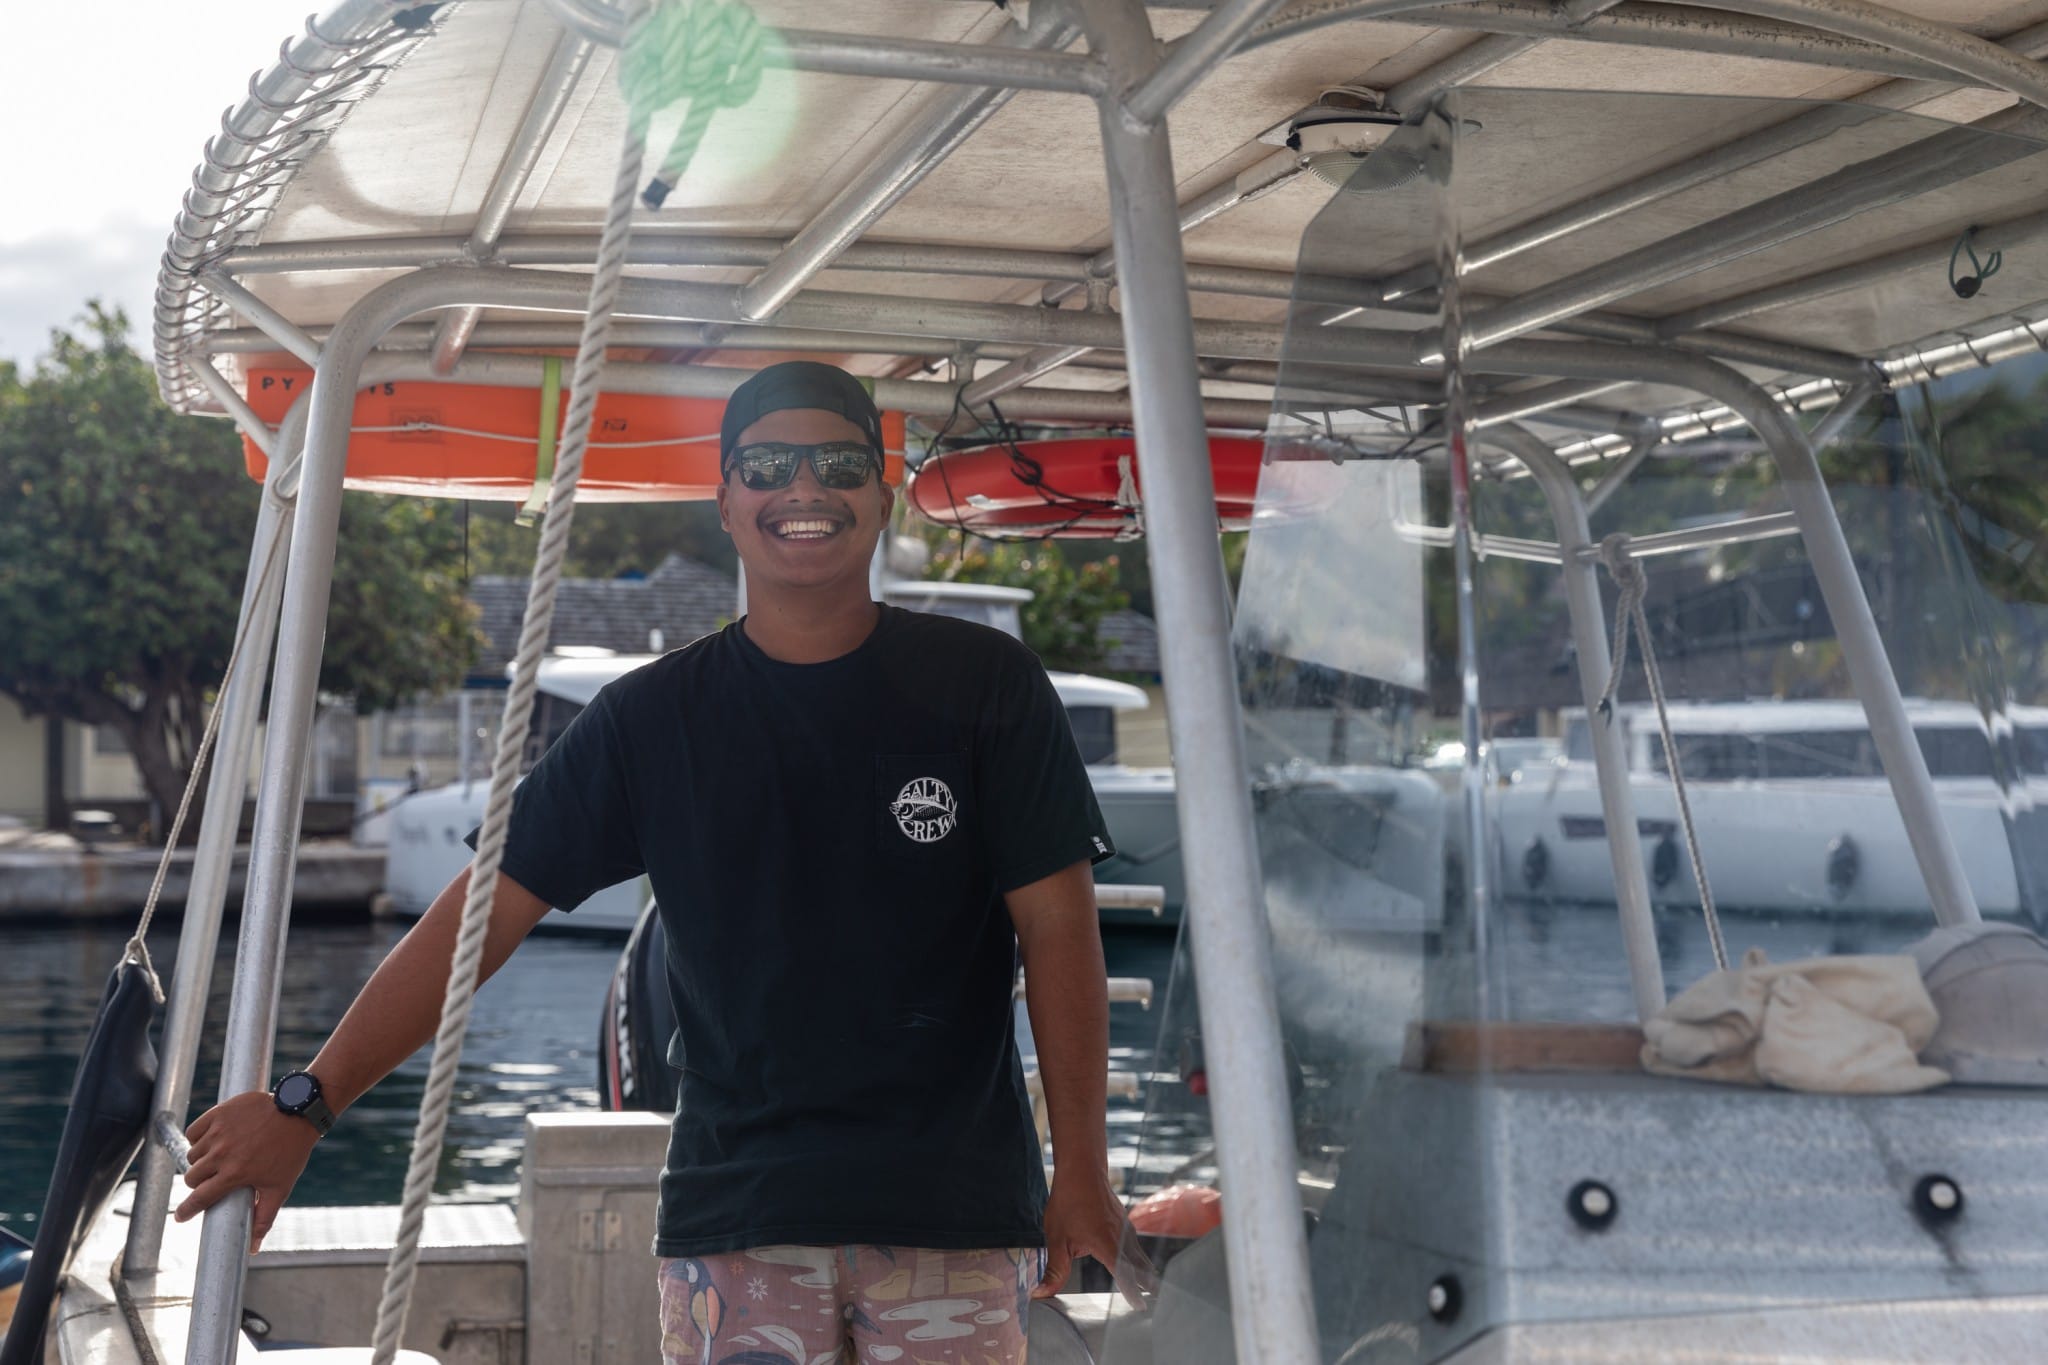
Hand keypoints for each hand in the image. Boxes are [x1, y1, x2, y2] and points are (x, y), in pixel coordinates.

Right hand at [174, 1091, 321, 1252]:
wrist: (299, 1112)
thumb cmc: (290, 1152)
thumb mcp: (280, 1187)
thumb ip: (263, 1219)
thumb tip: (253, 1249)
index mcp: (234, 1175)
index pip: (199, 1198)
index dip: (187, 1211)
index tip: (180, 1216)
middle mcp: (221, 1154)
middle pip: (191, 1177)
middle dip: (199, 1182)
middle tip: (213, 1179)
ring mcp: (218, 1132)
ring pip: (192, 1154)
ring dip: (201, 1159)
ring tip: (219, 1157)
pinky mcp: (218, 1113)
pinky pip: (194, 1131)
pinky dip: (199, 1137)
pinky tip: (213, 1140)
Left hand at [1035, 1169, 1155, 1307]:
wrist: (1082, 1170)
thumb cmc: (1068, 1202)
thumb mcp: (1056, 1239)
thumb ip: (1054, 1270)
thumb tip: (1041, 1293)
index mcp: (1107, 1244)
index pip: (1124, 1274)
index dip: (1132, 1292)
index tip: (1140, 1306)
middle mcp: (1122, 1238)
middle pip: (1140, 1267)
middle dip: (1148, 1284)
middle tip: (1155, 1301)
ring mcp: (1126, 1229)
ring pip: (1140, 1256)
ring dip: (1144, 1272)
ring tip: (1151, 1289)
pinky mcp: (1125, 1223)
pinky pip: (1136, 1246)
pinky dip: (1139, 1258)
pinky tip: (1138, 1265)